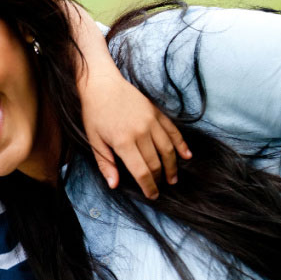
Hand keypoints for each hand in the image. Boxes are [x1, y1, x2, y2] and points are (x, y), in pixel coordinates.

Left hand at [81, 74, 190, 198]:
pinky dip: (181, 145)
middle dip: (159, 179)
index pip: (142, 172)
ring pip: (168, 149)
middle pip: (156, 163)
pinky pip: (173, 131)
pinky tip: (186, 156)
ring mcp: (151, 121)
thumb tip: (114, 185)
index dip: (149, 187)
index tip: (152, 195)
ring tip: (173, 179)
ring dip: (172, 166)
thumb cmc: (94, 114)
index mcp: (123, 142)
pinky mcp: (157, 112)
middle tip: (159, 188)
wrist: (101, 84)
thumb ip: (106, 164)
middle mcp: (141, 132)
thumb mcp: (94, 140)